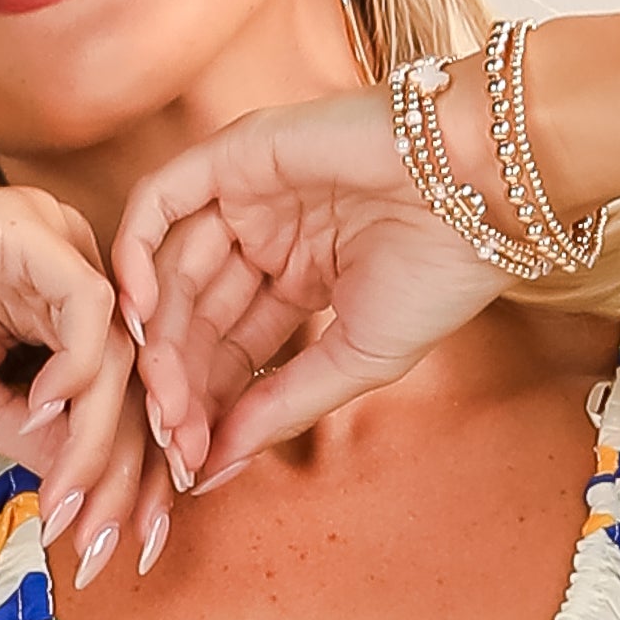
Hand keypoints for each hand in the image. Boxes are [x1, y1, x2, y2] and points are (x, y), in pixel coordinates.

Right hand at [0, 138, 146, 539]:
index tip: (105, 544)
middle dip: (126, 473)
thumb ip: (35, 439)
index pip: (120, 400)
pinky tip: (41, 409)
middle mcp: (72, 279)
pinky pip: (88, 302)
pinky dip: (77, 365)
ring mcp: (57, 248)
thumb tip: (91, 492)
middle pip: (134, 382)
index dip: (124, 477)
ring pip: (118, 350)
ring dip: (101, 436)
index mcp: (61, 317)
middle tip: (103, 539)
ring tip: (67, 494)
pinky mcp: (31, 228)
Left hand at [112, 74, 511, 489]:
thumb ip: (281, 407)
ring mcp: (246, 194)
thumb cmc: (442, 272)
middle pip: (194, 316)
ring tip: (163, 394)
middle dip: (179, 382)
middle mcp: (265, 235)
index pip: (229, 348)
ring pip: (172, 270)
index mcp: (298, 278)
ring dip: (160, 336)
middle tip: (174, 438)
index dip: (207, 406)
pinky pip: (161, 203)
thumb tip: (215, 465)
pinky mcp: (235, 154)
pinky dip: (137, 255)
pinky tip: (139, 313)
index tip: (193, 462)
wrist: (481, 192)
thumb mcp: (357, 360)